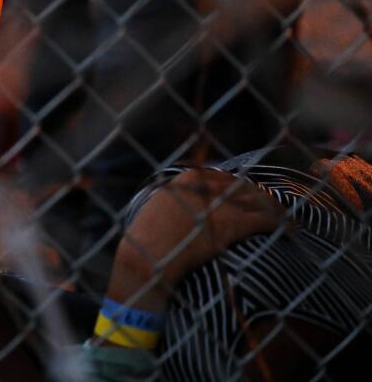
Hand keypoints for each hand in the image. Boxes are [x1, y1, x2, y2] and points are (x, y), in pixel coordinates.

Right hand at [106, 168, 285, 312]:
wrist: (145, 258)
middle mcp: (208, 185)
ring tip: (287, 222)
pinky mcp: (234, 223)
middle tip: (274, 212)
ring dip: (277, 211)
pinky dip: (283, 225)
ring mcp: (222, 203)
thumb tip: (188, 208)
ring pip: (261, 200)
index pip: (226, 178)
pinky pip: (267, 219)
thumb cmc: (146, 242)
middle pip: (246, 187)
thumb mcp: (158, 209)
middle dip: (262, 199)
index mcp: (189, 178)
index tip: (250, 200)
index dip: (242, 190)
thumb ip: (178, 201)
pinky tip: (291, 231)